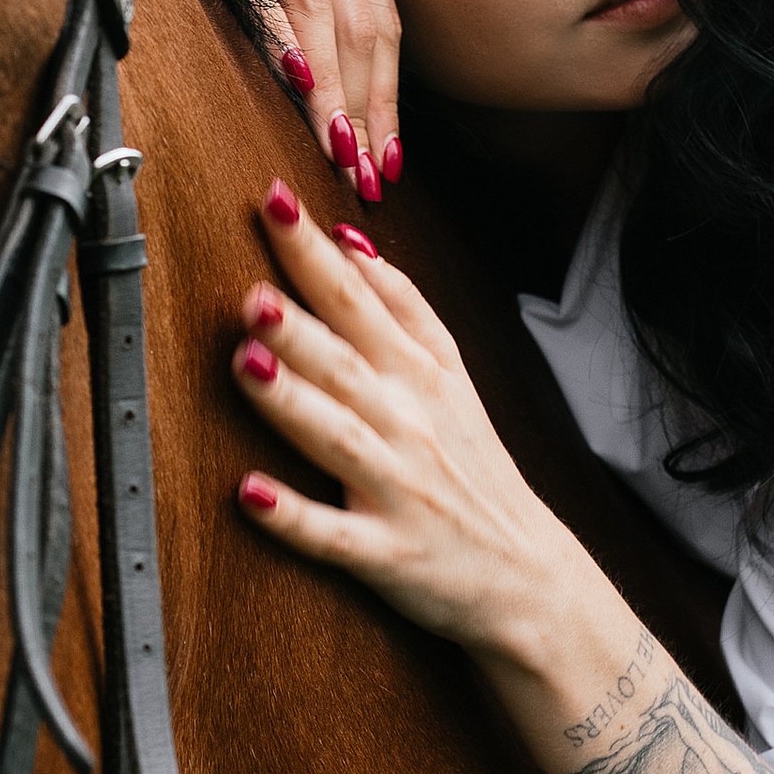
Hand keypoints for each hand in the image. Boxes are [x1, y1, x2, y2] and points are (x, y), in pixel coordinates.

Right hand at [210, 0, 401, 206]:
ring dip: (325, 84)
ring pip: (318, 2)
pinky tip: (295, 77)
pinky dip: (279, 31)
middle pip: (355, 18)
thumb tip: (361, 129)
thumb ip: (331, 25)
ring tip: (332, 143)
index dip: (384, 97)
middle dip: (356, 104)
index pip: (380, 21)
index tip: (384, 160)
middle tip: (356, 169)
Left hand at [228, 181, 585, 655]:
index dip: (317, 251)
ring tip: (245, 361)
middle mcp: (408, 422)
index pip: (362, 298)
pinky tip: (248, 493)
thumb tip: (351, 241)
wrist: (528, 574)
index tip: (275, 199)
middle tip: (252, 287)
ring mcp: (397, 489)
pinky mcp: (387, 554)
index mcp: (419, 374)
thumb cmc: (473, 466)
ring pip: (337, 437)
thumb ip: (406, 307)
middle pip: (346, 361)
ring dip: (292, 400)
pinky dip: (293, 516)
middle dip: (300, 323)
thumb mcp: (452, 376)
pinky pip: (333, 535)